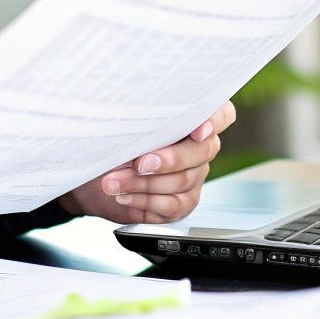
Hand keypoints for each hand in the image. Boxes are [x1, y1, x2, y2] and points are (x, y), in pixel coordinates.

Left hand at [57, 102, 235, 224]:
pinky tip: (124, 195)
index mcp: (191, 119)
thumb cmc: (115, 143)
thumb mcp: (125, 126)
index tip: (198, 131)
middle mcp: (199, 148)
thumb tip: (133, 122)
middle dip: (169, 159)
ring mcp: (194, 176)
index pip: (222, 114)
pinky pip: (172, 204)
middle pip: (202, 151)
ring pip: (183, 179)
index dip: (215, 120)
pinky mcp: (183, 202)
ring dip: (143, 182)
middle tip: (140, 163)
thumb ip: (139, 122)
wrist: (97, 177)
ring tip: (114, 182)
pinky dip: (144, 200)